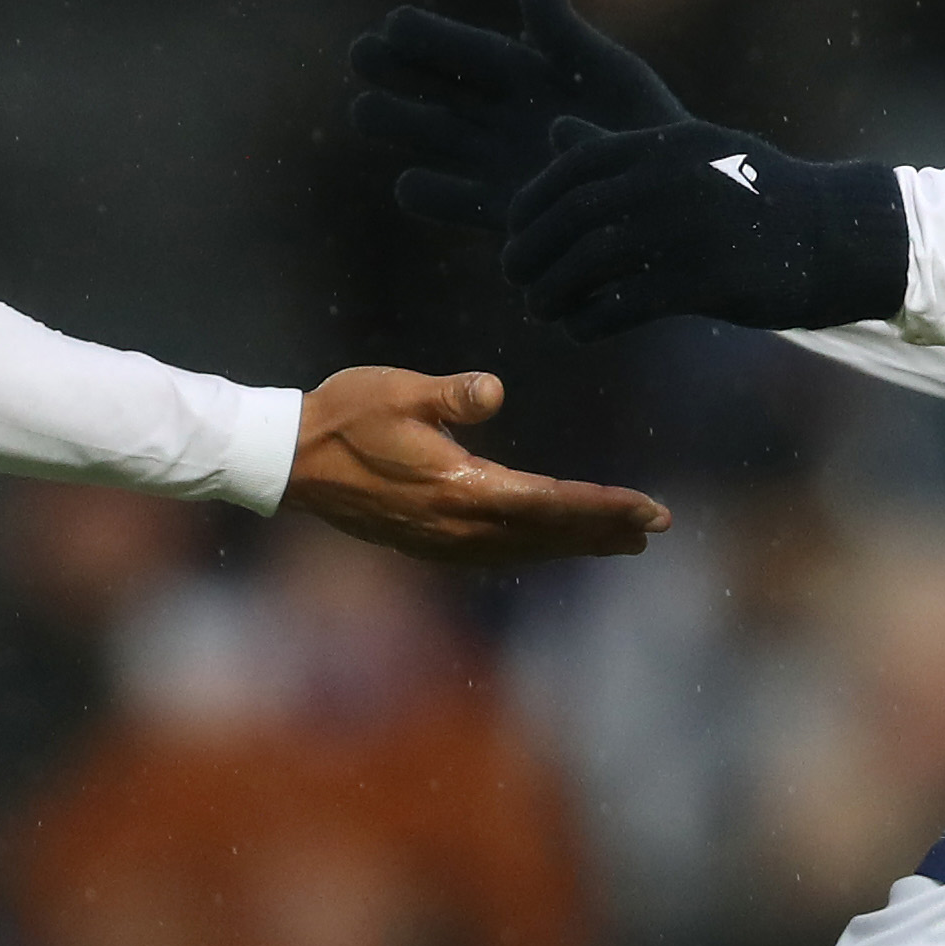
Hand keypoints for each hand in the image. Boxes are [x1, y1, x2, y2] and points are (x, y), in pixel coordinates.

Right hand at [285, 366, 668, 561]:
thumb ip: (450, 396)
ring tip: (618, 540)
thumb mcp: (399, 392)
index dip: (604, 508)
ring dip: (573, 543)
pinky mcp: (429, 542)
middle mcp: (460, 527)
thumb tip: (496, 392)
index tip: (650, 510)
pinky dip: (535, 548)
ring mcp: (443, 541)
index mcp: (462, 490)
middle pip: (548, 534)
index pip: (552, 504)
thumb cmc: (345, 416)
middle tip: (655, 529)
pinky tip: (548, 543)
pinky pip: (498, 553)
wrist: (289, 462)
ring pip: (525, 548)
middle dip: (603, 530)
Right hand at [349, 0, 685, 230]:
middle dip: (399, 73)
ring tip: (364, 110)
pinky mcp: (506, 210)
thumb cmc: (643, 122)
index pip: (468, 51)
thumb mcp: (606, 69)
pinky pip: (461, 202)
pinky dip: (435, 195)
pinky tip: (408, 183)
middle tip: (360, 55)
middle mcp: (501, 115)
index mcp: (525, 73)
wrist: (669, 193)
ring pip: (437, 138)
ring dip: (401, 124)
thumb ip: (564, 30)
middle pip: (439, 90)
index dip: (432, 36)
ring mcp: (498, 162)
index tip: (393, 22)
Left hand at [502, 115, 910, 337]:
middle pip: (569, 218)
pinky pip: (620, 306)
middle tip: (514, 275)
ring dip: (551, 291)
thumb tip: (554, 130)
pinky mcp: (699, 282)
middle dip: (530, 250)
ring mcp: (682, 231)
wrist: (830, 234)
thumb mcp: (687, 151)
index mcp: (660, 144)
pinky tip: (578, 331)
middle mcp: (665, 182)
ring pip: (586, 264)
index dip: (530, 203)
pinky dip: (587, 322)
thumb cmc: (753, 192)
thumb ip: (619, 147)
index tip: (513, 229)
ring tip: (540, 307)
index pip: (571, 169)